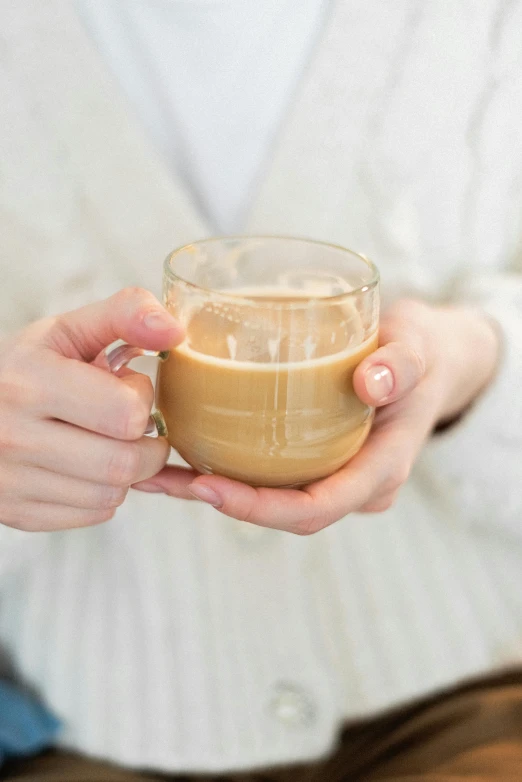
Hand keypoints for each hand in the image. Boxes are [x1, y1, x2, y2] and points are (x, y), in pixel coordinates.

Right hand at [0, 288, 181, 530]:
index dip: (141, 400)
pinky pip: (92, 515)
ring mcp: (11, 481)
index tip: (127, 388)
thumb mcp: (66, 331)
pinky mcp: (15, 511)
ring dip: (126, 470)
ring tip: (106, 441)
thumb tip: (174, 329)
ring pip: (112, 495)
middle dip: (147, 444)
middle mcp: (13, 437)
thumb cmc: (24, 368)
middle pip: (124, 464)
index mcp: (28, 382)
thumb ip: (124, 315)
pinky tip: (87, 465)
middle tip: (133, 424)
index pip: (125, 414)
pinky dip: (103, 494)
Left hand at [134, 300, 499, 533]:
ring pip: (275, 498)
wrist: (425, 360)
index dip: (262, 509)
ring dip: (218, 492)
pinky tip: (183, 453)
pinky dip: (228, 471)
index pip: (319, 507)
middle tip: (167, 480)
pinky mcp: (318, 461)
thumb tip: (373, 381)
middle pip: (287, 512)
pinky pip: (273, 477)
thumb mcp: (418, 347)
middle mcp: (356, 484)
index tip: (209, 488)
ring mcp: (337, 475)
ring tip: (157, 473)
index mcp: (381, 469)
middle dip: (227, 504)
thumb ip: (403, 363)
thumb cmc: (420, 352)